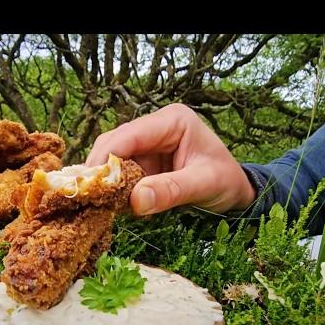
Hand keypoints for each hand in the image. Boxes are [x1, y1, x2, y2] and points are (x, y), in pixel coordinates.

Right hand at [85, 103, 255, 215]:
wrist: (236, 191)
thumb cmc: (226, 181)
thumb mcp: (204, 184)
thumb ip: (171, 191)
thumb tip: (135, 201)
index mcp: (172, 120)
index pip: (129, 134)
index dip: (106, 156)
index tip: (89, 181)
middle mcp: (155, 128)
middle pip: (113, 143)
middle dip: (100, 169)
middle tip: (88, 195)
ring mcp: (147, 145)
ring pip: (111, 158)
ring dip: (104, 180)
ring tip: (97, 202)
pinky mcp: (142, 163)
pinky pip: (119, 173)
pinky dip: (112, 188)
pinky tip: (109, 203)